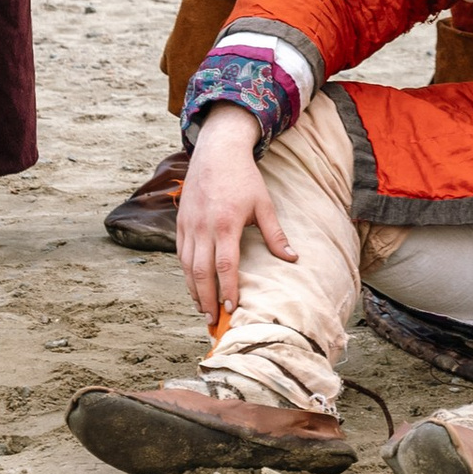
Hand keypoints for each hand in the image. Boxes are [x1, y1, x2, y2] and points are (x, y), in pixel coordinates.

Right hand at [176, 106, 289, 323]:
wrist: (216, 152)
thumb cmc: (244, 178)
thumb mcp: (264, 204)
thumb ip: (275, 234)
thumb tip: (292, 258)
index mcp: (226, 224)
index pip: (225, 266)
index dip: (227, 290)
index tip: (231, 309)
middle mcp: (203, 227)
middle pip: (201, 272)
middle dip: (206, 300)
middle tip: (213, 322)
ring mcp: (188, 225)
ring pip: (186, 266)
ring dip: (194, 290)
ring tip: (202, 310)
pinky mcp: (180, 223)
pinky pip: (180, 254)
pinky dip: (185, 273)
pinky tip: (194, 286)